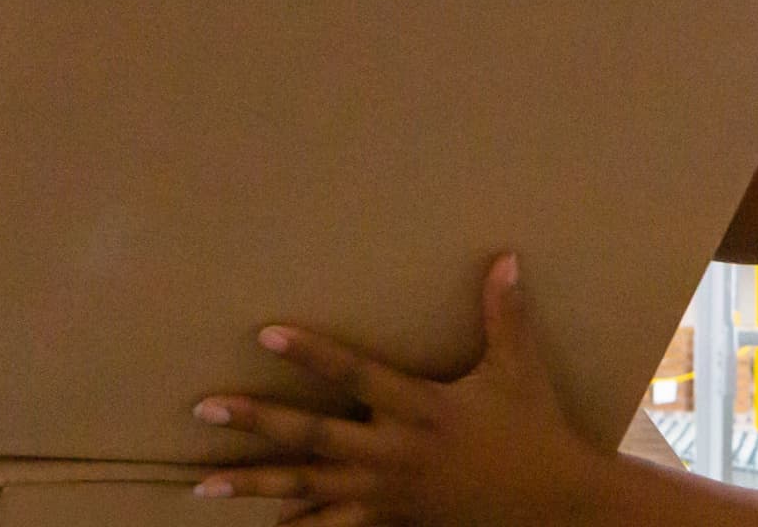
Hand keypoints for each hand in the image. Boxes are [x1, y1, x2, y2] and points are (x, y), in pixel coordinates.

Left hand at [194, 255, 609, 526]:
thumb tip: (507, 258)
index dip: (311, 354)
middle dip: (258, 421)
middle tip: (205, 408)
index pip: (355, 375)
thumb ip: (505, 314)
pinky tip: (265, 524)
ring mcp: (389, 488)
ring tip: (203, 484)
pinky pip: (337, 525)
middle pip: (314, 435)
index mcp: (421, 407)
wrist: (553, 504)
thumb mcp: (521, 369)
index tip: (265, 333)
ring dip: (255, 483)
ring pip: (310, 486)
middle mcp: (395, 450)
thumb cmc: (535, 430)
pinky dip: (301, 525)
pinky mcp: (393, 516)